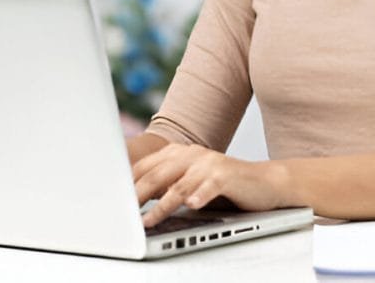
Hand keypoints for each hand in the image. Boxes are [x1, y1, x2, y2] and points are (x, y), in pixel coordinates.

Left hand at [132, 143, 290, 227]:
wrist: (263, 181)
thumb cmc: (223, 185)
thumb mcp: (190, 182)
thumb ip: (166, 185)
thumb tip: (134, 197)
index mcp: (179, 153)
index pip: (146, 167)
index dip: (127, 183)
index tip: (110, 199)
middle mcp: (192, 154)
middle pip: (157, 175)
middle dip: (136, 195)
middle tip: (121, 213)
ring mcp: (209, 164)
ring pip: (178, 186)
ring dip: (161, 206)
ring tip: (148, 221)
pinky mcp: (226, 175)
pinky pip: (209, 187)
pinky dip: (199, 196)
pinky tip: (192, 206)